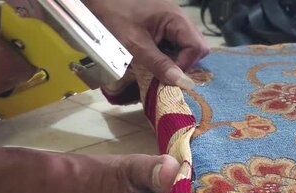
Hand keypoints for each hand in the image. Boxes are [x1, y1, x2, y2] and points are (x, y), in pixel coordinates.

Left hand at [86, 0, 208, 88]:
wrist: (97, 1)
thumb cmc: (114, 19)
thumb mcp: (135, 46)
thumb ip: (159, 64)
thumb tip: (181, 82)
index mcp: (176, 19)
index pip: (198, 47)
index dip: (186, 64)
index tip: (168, 74)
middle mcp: (178, 18)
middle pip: (196, 47)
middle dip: (183, 63)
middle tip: (164, 72)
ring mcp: (171, 21)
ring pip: (185, 47)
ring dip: (173, 60)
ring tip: (156, 66)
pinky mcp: (162, 25)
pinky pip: (173, 44)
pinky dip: (166, 54)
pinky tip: (151, 58)